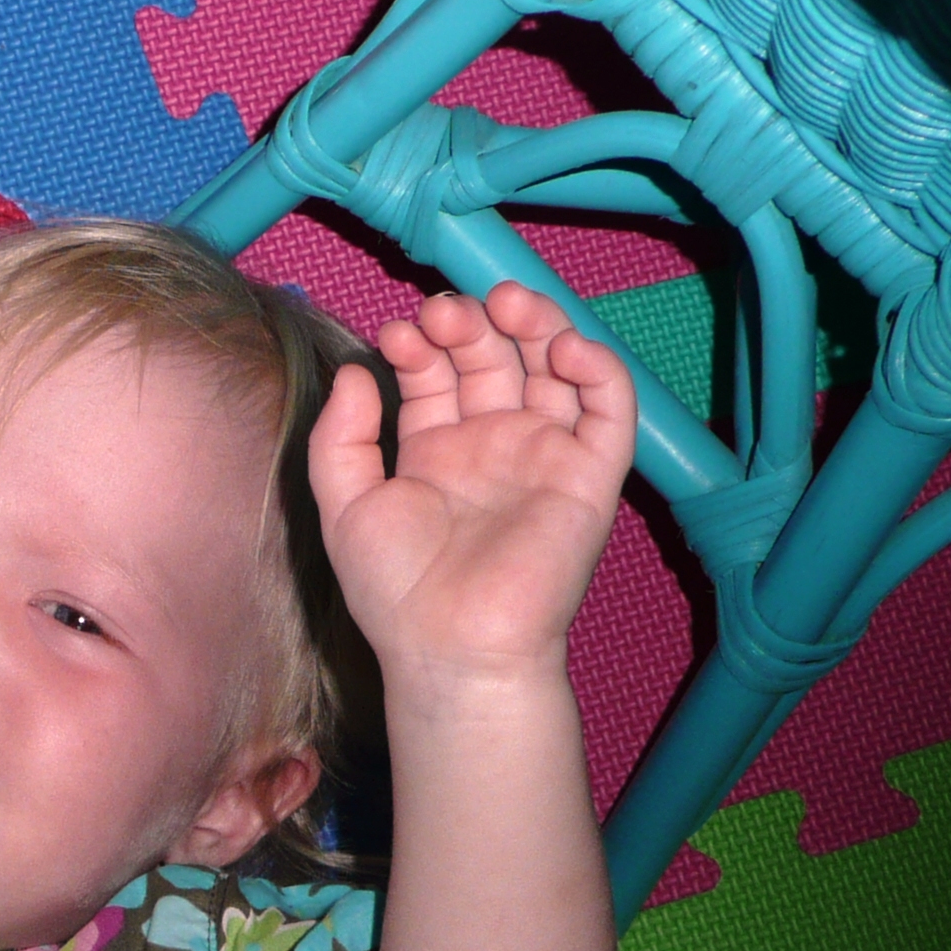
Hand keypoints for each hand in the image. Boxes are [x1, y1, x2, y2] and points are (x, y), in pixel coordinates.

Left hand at [308, 282, 633, 702]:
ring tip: (505, 303)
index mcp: (437, 450)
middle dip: (470, 323)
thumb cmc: (396, 590)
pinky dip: (597, 366)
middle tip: (444, 312)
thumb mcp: (346, 504)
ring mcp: (544, 456)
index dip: (421, 343)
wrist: (452, 647)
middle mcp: (494, 445)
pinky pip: (609, 409)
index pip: (438, 373)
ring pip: (554, 368)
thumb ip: (341, 437)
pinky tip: (562, 347)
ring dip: (536, 324)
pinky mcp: (591, 475)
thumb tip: (355, 371)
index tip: (397, 334)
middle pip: (494, 358)